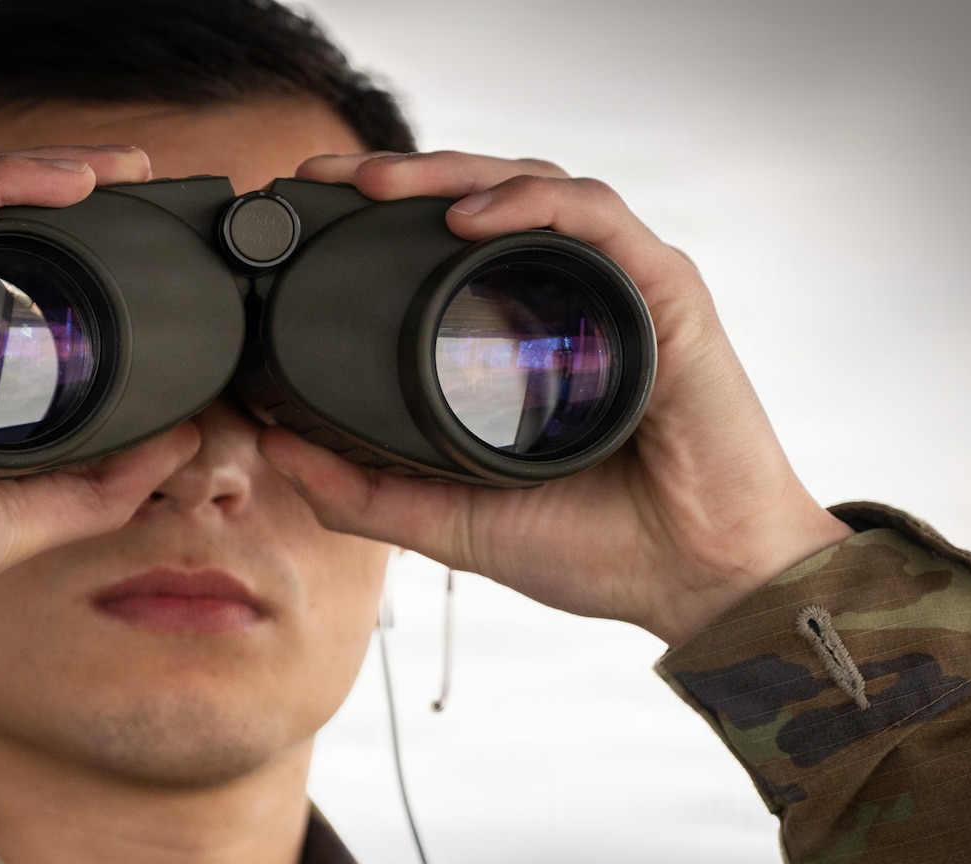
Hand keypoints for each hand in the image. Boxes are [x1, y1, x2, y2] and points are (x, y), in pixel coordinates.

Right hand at [0, 147, 197, 606]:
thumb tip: (179, 445)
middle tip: (131, 175)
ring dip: (38, 170)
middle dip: (50, 186)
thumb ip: (100, 482)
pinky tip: (70, 180)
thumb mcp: (21, 508)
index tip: (116, 233)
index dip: (40, 240)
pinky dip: (1, 182)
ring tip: (118, 167)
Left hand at [260, 151, 852, 644]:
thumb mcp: (450, 521)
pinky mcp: (666, 296)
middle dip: (404, 174)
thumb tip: (275, 448)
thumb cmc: (601, 549)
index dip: (386, 218)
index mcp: (530, 339)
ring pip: (535, 189)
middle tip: (328, 175)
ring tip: (382, 184)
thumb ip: (364, 491)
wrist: (695, 584)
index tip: (315, 211)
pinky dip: (532, 206)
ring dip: (455, 173)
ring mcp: (621, 291)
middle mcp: (576, 301)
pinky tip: (471, 218)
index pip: (453, 247)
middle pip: (486, 199)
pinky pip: (597, 221)